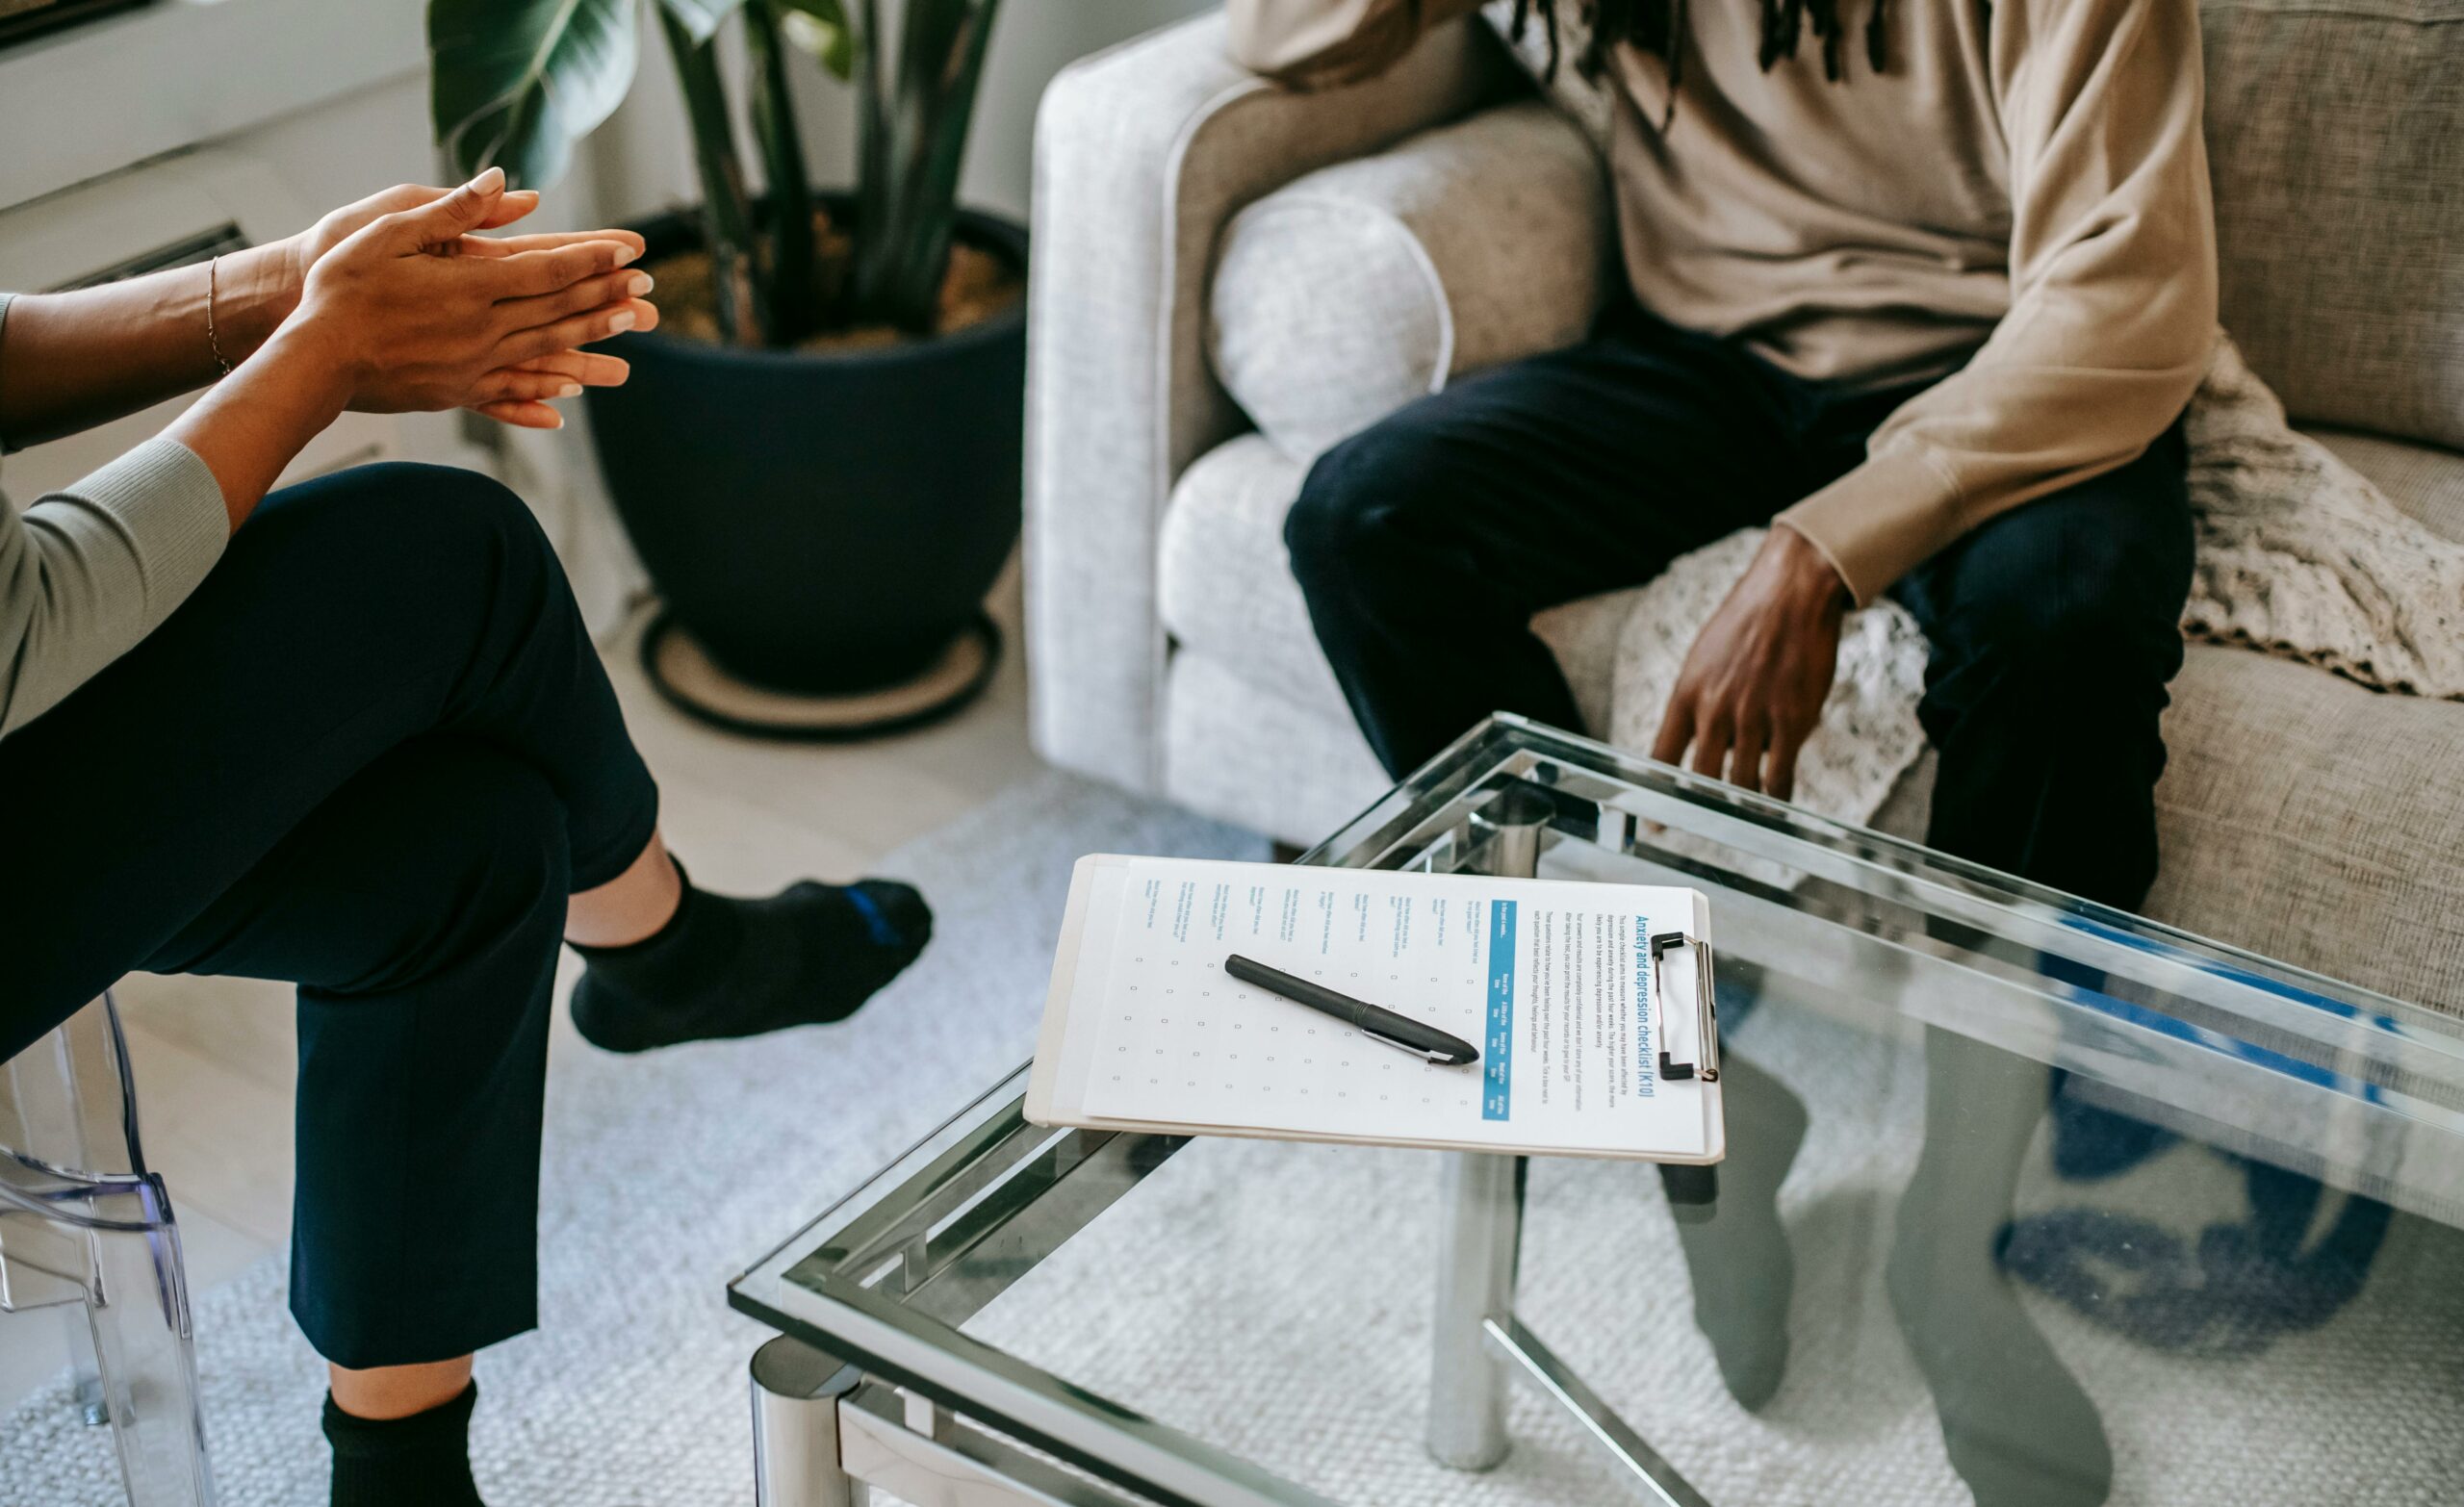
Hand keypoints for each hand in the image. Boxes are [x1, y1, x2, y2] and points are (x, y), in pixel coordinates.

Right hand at [281, 169, 655, 424]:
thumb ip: (451, 210)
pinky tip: (571, 391)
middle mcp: (482, 330)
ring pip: (546, 348)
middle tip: (649, 287)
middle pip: (558, 310)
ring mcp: (473, 365)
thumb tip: (502, 181)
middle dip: (607, 295)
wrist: (313, 358)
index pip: (548, 269)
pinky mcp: (457, 391)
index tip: (632, 251)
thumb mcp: (389, 232)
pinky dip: (546, 388)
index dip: (594, 260)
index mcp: (469, 287)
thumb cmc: (341, 287)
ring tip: (631, 326)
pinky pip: (513, 390)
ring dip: (592, 336)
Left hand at [1650, 526, 1850, 799]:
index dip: (1658, 793)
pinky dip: (1778, 796)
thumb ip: (1698, 699)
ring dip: (1744, 805)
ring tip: (1746, 818)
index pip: (1662, 756)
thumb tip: (1695, 738)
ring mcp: (1754, 717)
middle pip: (1702, 779)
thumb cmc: (1747, 622)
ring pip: (1742, 783)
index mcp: (1687, 693)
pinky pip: (1780, 775)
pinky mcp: (1791, 720)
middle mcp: (1715, 709)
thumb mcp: (1704, 657)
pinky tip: (1777, 804)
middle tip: (1708, 828)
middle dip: (1702, 809)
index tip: (1655, 820)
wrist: (1791, 593)